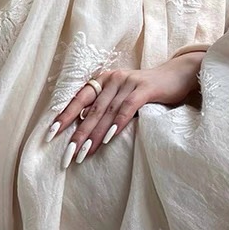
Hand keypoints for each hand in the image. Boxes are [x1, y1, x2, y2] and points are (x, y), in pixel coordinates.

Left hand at [45, 50, 205, 167]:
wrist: (178, 75)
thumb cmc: (148, 91)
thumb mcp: (123, 97)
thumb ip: (106, 108)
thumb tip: (84, 131)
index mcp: (103, 80)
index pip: (79, 99)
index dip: (64, 116)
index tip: (50, 135)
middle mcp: (112, 79)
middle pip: (90, 110)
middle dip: (78, 134)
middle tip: (67, 154)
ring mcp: (128, 82)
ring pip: (107, 112)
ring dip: (94, 135)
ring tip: (83, 153)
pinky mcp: (144, 89)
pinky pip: (127, 108)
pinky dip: (117, 124)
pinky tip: (108, 138)